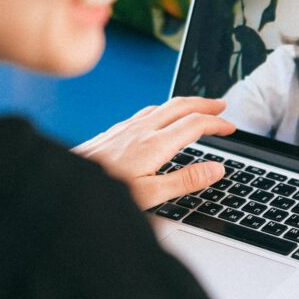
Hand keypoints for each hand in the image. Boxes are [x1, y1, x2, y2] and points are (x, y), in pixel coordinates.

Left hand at [72, 97, 235, 209]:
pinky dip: (166, 109)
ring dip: (186, 104)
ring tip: (199, 109)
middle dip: (205, 104)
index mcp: (155, 144)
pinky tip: (162, 117)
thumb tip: (216, 169)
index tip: (231, 127)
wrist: (67, 180)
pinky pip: (148, 111)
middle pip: (181, 106)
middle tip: (222, 107)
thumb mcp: (151, 194)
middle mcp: (142, 129)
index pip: (195, 125)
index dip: (217, 123)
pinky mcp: (116, 130)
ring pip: (164, 106)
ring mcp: (127, 127)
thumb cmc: (106, 191)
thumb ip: (185, 181)